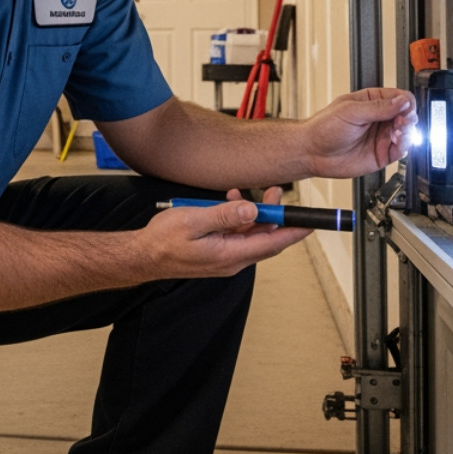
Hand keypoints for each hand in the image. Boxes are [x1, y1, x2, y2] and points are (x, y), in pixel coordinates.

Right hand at [141, 186, 308, 278]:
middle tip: (276, 193)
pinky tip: (230, 202)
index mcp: (229, 255)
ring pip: (251, 236)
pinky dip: (239, 219)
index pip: (271, 244)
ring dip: (255, 215)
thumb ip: (224, 215)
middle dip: (275, 217)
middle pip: (265, 239)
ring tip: (249, 193)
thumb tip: (252, 210)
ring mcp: (225, 258)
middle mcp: (232, 260)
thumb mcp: (193, 220)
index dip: (293, 232)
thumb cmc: (162, 241)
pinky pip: (237, 235)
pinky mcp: (218, 253)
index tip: (309, 222)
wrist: (143, 256)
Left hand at [305, 87, 415, 177]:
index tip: (405, 108)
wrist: (312, 152)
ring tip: (398, 132)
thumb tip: (402, 101)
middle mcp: (380, 118)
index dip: (406, 103)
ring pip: (408, 133)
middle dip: (409, 117)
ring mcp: (382, 137)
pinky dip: (404, 146)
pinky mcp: (382, 154)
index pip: (400, 98)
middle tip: (402, 121)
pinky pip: (401, 150)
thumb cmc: (324, 128)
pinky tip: (398, 142)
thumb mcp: (351, 111)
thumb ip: (378, 107)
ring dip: (408, 132)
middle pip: (407, 115)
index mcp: (372, 101)